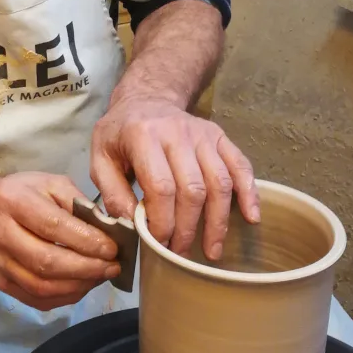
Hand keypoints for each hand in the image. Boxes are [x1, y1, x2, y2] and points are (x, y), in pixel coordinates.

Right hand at [0, 172, 120, 311]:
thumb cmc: (26, 194)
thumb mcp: (52, 184)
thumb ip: (79, 203)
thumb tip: (109, 230)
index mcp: (14, 201)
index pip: (53, 226)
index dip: (86, 241)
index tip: (113, 248)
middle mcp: (1, 233)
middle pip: (47, 262)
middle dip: (87, 268)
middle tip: (113, 267)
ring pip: (42, 286)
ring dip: (78, 286)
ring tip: (101, 277)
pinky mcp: (0, 282)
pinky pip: (37, 299)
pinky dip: (65, 297)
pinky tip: (82, 285)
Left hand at [90, 99, 257, 260]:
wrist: (146, 99)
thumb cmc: (120, 134)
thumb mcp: (99, 157)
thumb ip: (111, 192)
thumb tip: (132, 225)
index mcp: (143, 136)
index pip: (161, 187)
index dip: (164, 221)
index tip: (159, 244)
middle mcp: (177, 132)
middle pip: (193, 189)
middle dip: (188, 228)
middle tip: (180, 253)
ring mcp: (202, 134)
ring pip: (220, 182)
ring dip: (218, 221)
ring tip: (212, 251)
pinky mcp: (220, 137)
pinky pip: (240, 166)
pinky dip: (249, 193)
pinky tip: (252, 218)